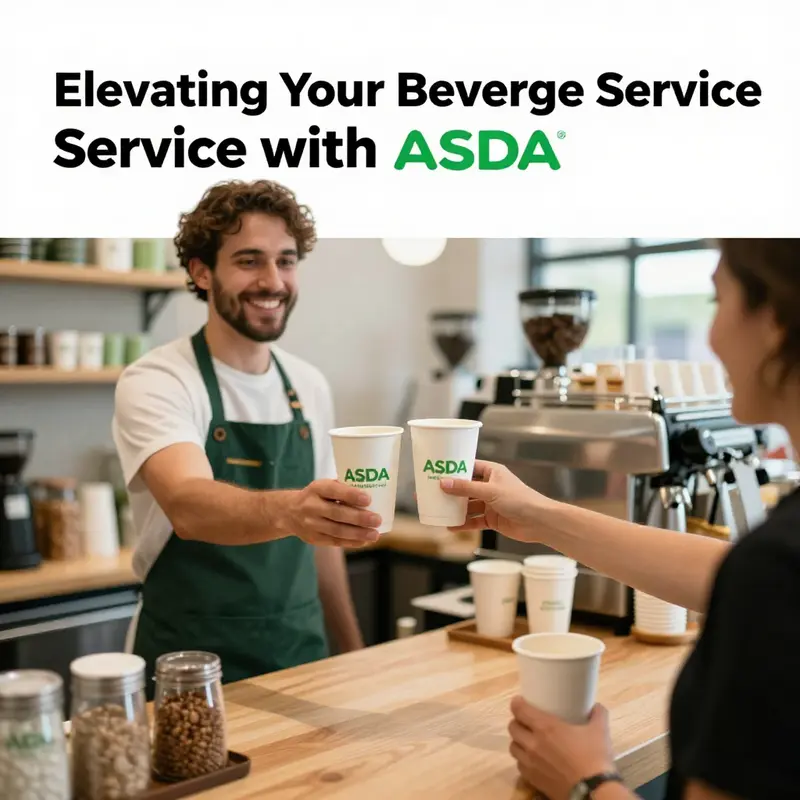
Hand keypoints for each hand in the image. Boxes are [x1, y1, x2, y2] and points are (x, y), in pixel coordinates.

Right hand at [276, 480, 380, 546]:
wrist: (289, 512)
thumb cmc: (317, 496)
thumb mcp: (324, 486)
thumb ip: (343, 488)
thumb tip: (374, 492)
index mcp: (316, 488)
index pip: (333, 490)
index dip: (351, 495)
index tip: (368, 499)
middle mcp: (311, 506)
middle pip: (337, 513)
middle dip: (359, 518)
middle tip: (377, 519)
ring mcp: (311, 524)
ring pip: (337, 531)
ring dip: (358, 534)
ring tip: (374, 534)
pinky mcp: (314, 538)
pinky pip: (335, 541)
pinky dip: (351, 542)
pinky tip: (364, 541)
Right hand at [439, 460, 554, 541]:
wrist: (539, 522)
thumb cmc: (521, 500)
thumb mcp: (490, 491)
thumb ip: (466, 488)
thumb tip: (444, 483)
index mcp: (492, 472)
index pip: (469, 467)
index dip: (454, 469)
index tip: (438, 471)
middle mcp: (490, 486)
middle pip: (466, 488)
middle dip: (451, 491)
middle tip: (432, 492)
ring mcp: (491, 503)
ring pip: (468, 505)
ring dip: (455, 509)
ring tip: (438, 510)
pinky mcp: (492, 519)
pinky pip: (474, 521)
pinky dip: (463, 524)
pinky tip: (451, 526)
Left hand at [509, 697, 614, 799]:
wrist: (594, 792)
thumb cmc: (594, 758)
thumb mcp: (599, 731)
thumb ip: (598, 715)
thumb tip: (596, 707)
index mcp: (545, 727)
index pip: (519, 710)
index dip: (517, 703)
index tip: (519, 701)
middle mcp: (532, 743)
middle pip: (513, 728)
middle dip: (517, 722)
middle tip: (526, 721)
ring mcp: (530, 763)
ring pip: (513, 747)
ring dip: (518, 742)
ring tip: (527, 741)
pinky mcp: (533, 780)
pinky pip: (519, 766)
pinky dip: (523, 761)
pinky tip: (532, 761)